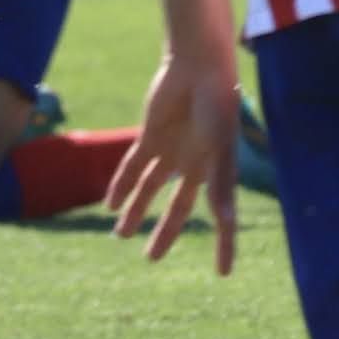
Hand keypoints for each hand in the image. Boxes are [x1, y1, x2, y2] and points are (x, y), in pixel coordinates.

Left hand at [110, 54, 248, 275]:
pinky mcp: (150, 134)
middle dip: (165, 232)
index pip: (222, 216)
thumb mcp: (221, 148)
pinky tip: (110, 205)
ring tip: (120, 234)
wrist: (197, 64)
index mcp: (219, 169)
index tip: (223, 274)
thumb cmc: (218, 104)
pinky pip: (132, 165)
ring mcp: (171, 149)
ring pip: (150, 187)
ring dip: (136, 210)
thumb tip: (228, 220)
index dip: (224, 244)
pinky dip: (121, 185)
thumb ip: (222, 183)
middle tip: (151, 259)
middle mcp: (195, 163)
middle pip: (178, 207)